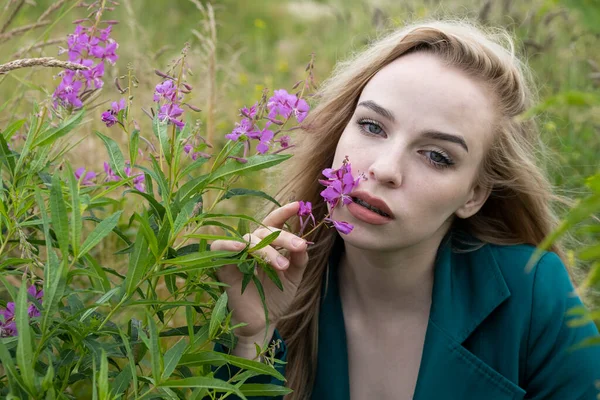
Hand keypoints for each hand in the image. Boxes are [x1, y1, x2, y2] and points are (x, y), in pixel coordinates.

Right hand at [211, 202, 308, 357]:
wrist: (263, 323)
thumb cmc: (276, 298)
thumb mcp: (293, 278)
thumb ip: (299, 260)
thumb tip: (304, 244)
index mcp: (267, 246)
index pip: (273, 224)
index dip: (283, 213)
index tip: (297, 205)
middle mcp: (251, 247)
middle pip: (264, 231)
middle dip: (283, 238)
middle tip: (299, 250)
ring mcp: (237, 256)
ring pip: (248, 239)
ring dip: (266, 249)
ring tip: (281, 266)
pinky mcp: (223, 267)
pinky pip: (219, 248)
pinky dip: (228, 244)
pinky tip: (241, 248)